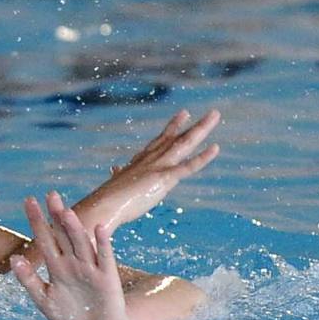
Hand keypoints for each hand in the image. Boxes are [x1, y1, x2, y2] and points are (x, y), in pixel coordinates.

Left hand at [10, 192, 139, 319]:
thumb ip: (29, 279)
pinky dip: (102, 244)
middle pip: (63, 234)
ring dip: (74, 228)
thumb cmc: (71, 314)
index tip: (29, 201)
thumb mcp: (44, 298)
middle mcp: (73, 262)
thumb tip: (15, 258)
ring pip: (81, 243)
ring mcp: (90, 268)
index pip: (45, 238)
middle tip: (50, 195)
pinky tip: (99, 229)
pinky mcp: (107, 278)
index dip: (37, 220)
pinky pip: (104, 258)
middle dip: (56, 216)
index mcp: (57, 266)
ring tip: (66, 212)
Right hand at [76, 109, 220, 229]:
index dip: (172, 128)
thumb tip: (115, 169)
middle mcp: (151, 160)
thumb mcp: (116, 183)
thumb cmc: (107, 200)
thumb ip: (120, 174)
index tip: (183, 115)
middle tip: (211, 112)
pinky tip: (215, 148)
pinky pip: (187, 167)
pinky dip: (202, 158)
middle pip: (175, 138)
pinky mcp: (162, 178)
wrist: (103, 206)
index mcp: (140, 162)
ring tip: (215, 115)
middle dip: (192, 125)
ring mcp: (158, 167)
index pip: (159, 141)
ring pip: (184, 144)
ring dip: (200, 129)